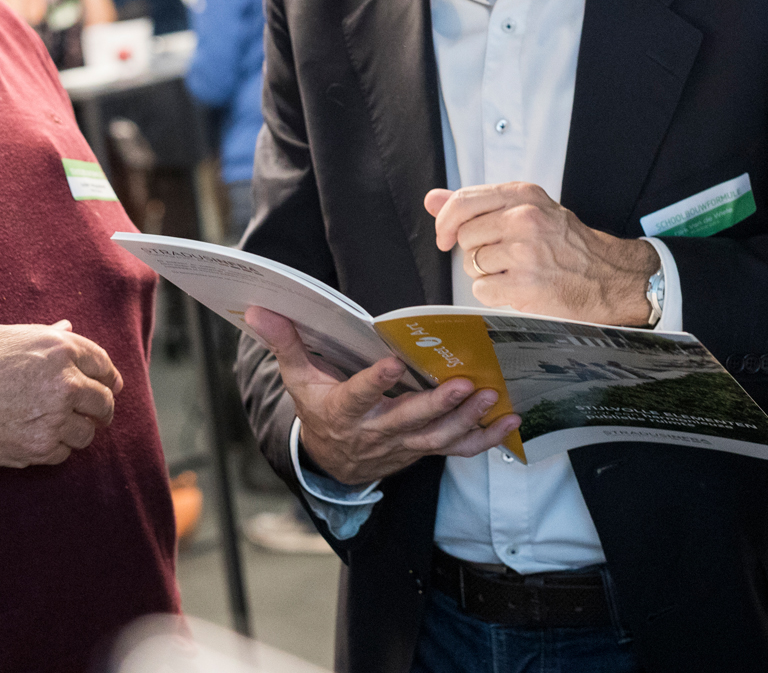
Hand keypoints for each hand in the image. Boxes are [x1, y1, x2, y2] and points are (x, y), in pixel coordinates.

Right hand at [0, 322, 120, 467]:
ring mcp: (53, 419)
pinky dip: (57, 448)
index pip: (103, 363)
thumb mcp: (5, 336)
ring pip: (87, 432)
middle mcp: (63, 383)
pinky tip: (40, 437)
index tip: (108, 384)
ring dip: (79, 430)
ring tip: (61, 425)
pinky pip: (63, 454)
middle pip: (104, 401)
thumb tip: (67, 328)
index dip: (107, 375)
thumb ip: (44, 336)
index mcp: (58, 349)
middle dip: (101, 407)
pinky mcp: (38, 449)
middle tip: (94, 412)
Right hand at [244, 306, 517, 485]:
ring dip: (466, 420)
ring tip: (491, 396)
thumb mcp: (296, 378)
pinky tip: (508, 419)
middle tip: (464, 383)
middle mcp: (375, 432)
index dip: (375, 384)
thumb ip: (284, 342)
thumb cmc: (317, 408)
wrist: (330, 461)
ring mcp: (402, 446)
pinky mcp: (422, 451)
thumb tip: (260, 307)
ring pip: (437, 438)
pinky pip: (456, 450)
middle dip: (437, 404)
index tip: (393, 364)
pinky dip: (483, 438)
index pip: (358, 397)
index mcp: (343, 411)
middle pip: (408, 421)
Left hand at [423, 183, 655, 325]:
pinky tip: (517, 289)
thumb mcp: (529, 209)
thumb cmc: (568, 244)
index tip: (445, 236)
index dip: (445, 221)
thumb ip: (479, 204)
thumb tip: (432, 200)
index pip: (462, 201)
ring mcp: (524, 253)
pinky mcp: (525, 286)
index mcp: (523, 196)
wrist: (609, 276)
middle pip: (465, 237)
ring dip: (486, 275)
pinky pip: (482, 291)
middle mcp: (524, 219)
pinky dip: (495, 295)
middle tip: (502, 257)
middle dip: (476, 251)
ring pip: (471, 266)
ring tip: (515, 272)